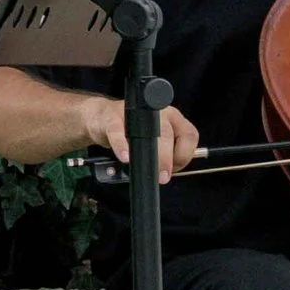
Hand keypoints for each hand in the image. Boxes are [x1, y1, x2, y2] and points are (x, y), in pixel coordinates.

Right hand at [78, 95, 202, 182]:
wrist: (101, 119)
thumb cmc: (131, 131)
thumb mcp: (154, 141)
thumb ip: (167, 154)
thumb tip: (171, 174)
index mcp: (172, 117)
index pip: (188, 135)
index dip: (184, 155)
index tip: (175, 170)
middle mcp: (157, 112)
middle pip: (168, 134)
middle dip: (167, 159)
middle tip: (163, 177)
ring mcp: (134, 113)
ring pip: (147, 132)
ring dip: (151, 154)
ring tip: (148, 170)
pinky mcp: (112, 117)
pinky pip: (118, 131)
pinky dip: (122, 145)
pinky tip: (125, 157)